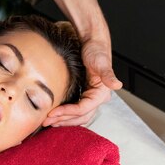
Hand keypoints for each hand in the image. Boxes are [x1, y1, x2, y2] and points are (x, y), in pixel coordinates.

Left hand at [42, 13, 122, 127]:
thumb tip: (117, 85)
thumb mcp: (101, 61)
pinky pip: (74, 109)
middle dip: (64, 120)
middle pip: (81, 116)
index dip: (68, 112)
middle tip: (46, 121)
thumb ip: (108, 74)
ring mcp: (89, 97)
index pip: (84, 109)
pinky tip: (55, 115)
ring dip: (64, 120)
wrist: (92, 42)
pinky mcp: (82, 94)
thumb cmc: (97, 50)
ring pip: (78, 116)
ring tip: (48, 122)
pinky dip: (65, 114)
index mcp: (101, 93)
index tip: (53, 113)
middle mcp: (96, 98)